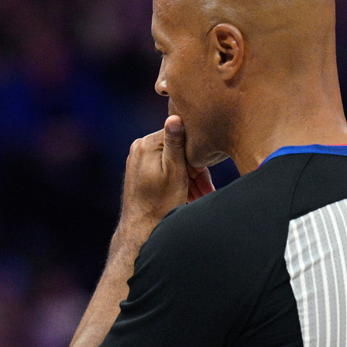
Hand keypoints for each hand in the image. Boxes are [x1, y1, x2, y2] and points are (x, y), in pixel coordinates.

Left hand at [119, 116, 214, 234]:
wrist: (140, 231)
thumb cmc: (160, 205)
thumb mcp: (174, 172)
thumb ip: (176, 144)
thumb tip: (176, 115)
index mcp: (146, 144)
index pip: (181, 135)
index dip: (197, 153)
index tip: (206, 172)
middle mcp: (139, 148)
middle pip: (178, 150)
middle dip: (194, 169)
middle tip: (207, 190)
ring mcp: (138, 160)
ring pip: (173, 161)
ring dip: (189, 178)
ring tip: (201, 197)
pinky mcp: (140, 172)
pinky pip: (165, 169)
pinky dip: (179, 181)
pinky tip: (190, 196)